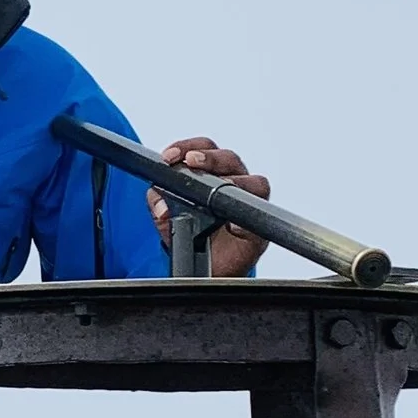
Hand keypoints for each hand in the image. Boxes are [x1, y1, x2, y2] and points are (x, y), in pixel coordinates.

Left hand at [151, 136, 272, 276]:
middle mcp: (234, 182)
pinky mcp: (258, 229)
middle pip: (229, 158)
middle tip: (191, 161)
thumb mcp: (168, 219)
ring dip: (235, 181)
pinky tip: (232, 224)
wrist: (209, 270)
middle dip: (209, 157)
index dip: (187, 147)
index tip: (169, 156)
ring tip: (219, 186)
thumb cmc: (195, 236)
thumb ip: (158, 204)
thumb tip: (158, 199)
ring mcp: (249, 204)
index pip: (202, 149)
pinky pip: (259, 218)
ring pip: (253, 182)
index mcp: (212, 174)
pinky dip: (245, 219)